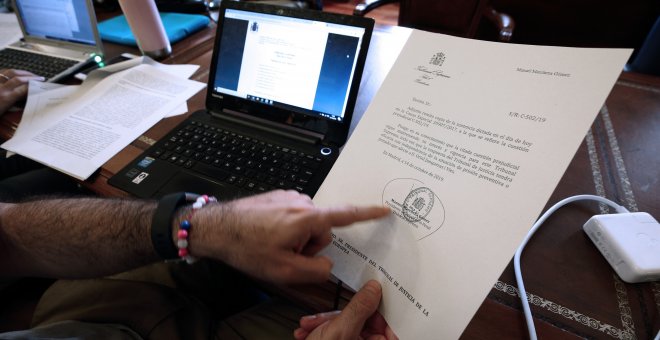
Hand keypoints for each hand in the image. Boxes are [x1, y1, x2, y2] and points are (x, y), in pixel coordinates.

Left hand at [0, 69, 44, 113]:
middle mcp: (1, 88)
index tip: (41, 85)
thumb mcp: (5, 111)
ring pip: (10, 72)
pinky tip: (16, 73)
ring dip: (22, 72)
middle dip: (31, 77)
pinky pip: (2, 71)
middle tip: (40, 78)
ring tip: (30, 74)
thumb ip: (15, 102)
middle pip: (18, 78)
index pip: (23, 88)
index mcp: (5, 97)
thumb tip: (26, 96)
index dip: (33, 86)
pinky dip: (11, 71)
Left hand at [189, 190, 389, 283]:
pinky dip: (285, 229)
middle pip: (322, 229)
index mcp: (307, 218)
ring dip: (295, 238)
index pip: (346, 215)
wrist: (217, 228)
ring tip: (272, 244)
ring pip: (307, 225)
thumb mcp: (285, 270)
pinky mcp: (278, 197)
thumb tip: (326, 263)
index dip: (368, 213)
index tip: (384, 210)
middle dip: (309, 245)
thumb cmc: (247, 247)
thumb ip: (316, 269)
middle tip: (285, 253)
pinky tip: (267, 235)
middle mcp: (301, 203)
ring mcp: (289, 198)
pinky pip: (293, 217)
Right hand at [294, 280, 397, 339]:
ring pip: (348, 327)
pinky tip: (309, 332)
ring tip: (311, 326)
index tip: (370, 296)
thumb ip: (359, 308)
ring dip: (325, 323)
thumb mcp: (340, 331)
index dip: (380, 309)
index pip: (392, 326)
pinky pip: (338, 334)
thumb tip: (373, 290)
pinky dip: (322, 331)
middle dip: (340, 315)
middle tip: (327, 316)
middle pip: (365, 323)